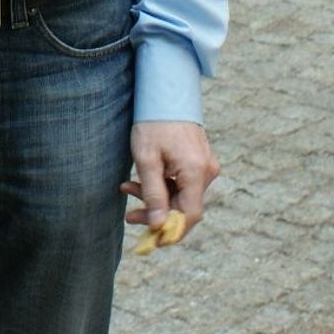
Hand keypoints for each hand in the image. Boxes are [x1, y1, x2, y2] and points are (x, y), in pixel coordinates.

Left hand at [120, 120, 219, 243]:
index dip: (170, 232)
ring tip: (127, 191)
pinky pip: (182, 183)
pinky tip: (138, 182)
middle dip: (156, 214)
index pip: (189, 215)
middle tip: (129, 216)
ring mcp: (204, 165)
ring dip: (155, 199)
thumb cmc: (154, 123)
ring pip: (181, 196)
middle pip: (184, 207)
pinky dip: (162, 186)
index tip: (149, 241)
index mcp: (196, 171)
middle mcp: (207, 170)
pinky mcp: (198, 160)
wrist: (165, 92)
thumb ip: (153, 195)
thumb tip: (159, 226)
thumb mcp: (147, 160)